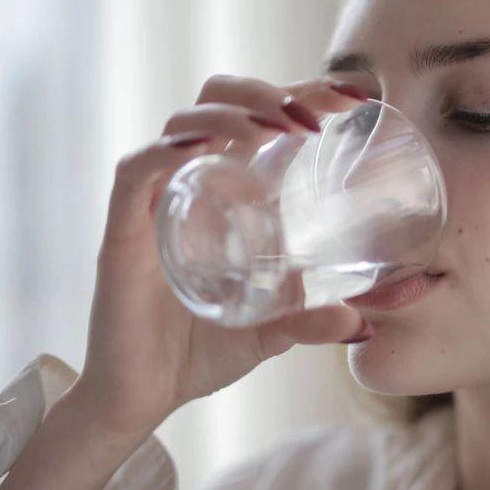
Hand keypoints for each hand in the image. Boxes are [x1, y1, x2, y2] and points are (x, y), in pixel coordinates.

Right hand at [72, 74, 371, 437]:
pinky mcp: (123, 231)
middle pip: (219, 99)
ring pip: (183, 122)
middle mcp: (191, 182)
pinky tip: (203, 147)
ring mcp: (156, 202)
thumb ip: (316, 321)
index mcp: (229, 189)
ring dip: (233, 113)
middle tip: (317, 116)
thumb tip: (366, 324)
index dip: (305, 92)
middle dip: (268, 91)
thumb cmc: (203, 351)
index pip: (262, 115)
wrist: (144, 397)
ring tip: (278, 128)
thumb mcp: (275, 332)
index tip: (355, 97)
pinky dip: (167, 150)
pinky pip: (136, 172)